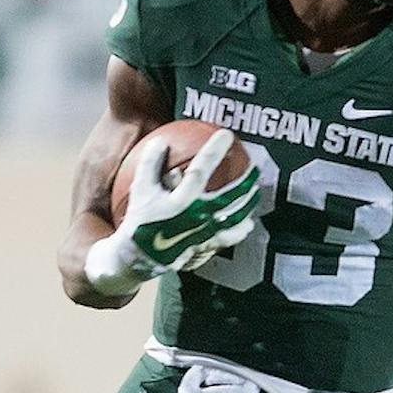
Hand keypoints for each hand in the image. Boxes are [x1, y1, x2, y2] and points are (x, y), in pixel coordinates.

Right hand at [85, 131, 259, 293]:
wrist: (137, 257)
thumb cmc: (139, 220)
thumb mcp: (140, 189)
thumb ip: (150, 164)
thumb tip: (160, 141)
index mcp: (182, 201)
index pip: (202, 170)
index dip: (215, 150)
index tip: (227, 135)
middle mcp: (197, 217)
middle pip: (230, 197)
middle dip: (245, 181)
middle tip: (255, 169)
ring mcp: (204, 234)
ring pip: (234, 219)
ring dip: (247, 206)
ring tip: (256, 196)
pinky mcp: (205, 247)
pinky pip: (228, 238)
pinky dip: (239, 231)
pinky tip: (246, 226)